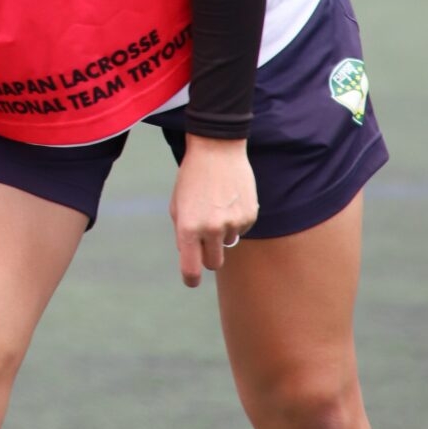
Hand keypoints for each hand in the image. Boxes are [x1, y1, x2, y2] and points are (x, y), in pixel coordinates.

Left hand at [168, 134, 258, 287]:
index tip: (192, 280)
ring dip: (222, 233)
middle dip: (208, 256)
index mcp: (187, 227)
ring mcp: (232, 223)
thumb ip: (182, 234)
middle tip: (205, 239)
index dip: (191, 279)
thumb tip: (192, 258)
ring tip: (217, 205)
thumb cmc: (192, 177)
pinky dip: (236, 220)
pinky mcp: (249, 216)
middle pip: (213, 264)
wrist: (217, 149)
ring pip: (228, 244)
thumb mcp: (178, 204)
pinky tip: (230, 198)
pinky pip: (242, 229)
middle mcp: (210, 229)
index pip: (191, 270)